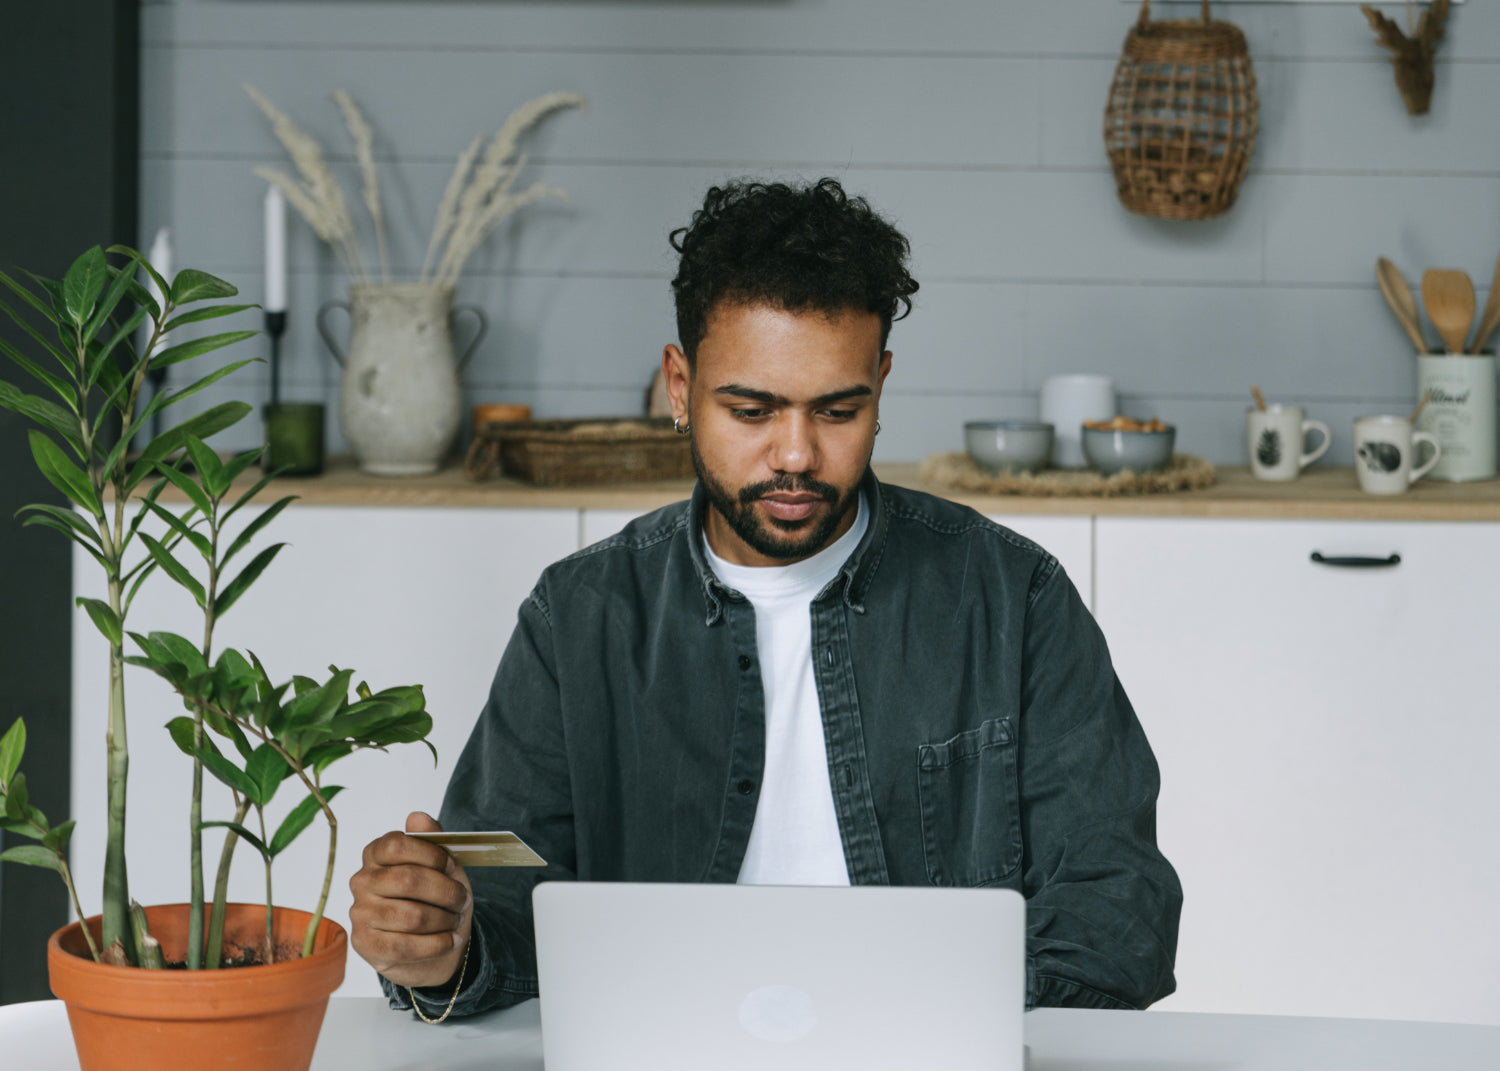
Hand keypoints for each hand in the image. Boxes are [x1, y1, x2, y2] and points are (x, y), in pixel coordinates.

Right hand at [349, 811, 472, 987]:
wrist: (431, 943)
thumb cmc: (435, 897)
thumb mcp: (442, 866)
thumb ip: (432, 839)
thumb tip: (417, 817)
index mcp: (376, 854)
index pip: (397, 845)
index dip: (431, 855)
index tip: (450, 866)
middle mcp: (362, 880)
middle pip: (407, 880)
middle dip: (446, 892)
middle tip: (462, 900)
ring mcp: (360, 912)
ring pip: (410, 916)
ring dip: (444, 920)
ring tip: (456, 920)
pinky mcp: (365, 943)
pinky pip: (404, 946)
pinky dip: (436, 945)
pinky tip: (450, 941)